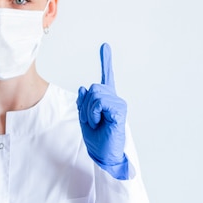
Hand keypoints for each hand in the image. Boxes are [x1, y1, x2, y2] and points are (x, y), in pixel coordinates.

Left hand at [77, 43, 128, 178]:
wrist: (105, 154)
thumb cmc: (97, 139)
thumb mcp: (85, 118)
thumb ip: (83, 103)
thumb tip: (83, 88)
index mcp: (106, 100)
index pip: (106, 78)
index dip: (106, 61)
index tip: (104, 47)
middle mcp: (114, 99)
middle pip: (93, 88)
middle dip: (85, 105)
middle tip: (91, 120)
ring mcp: (118, 104)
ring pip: (94, 94)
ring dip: (89, 111)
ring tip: (96, 123)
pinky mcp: (120, 110)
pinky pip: (99, 103)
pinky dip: (94, 113)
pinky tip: (100, 122)